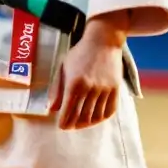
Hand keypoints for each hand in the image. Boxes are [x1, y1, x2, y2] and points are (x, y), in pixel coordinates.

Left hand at [54, 15, 128, 130]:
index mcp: (74, 82)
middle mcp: (90, 88)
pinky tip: (95, 119)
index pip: (68, 110)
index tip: (61, 126)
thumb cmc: (79, 54)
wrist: (102, 41)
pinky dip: (101, 118)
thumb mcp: (63, 67)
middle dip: (74, 124)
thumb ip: (57, 89)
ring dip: (87, 123)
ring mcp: (104, 89)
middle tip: (69, 126)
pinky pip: (109, 110)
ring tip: (80, 124)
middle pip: (81, 115)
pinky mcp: (115, 89)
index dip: (64, 121)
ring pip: (95, 116)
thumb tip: (52, 109)